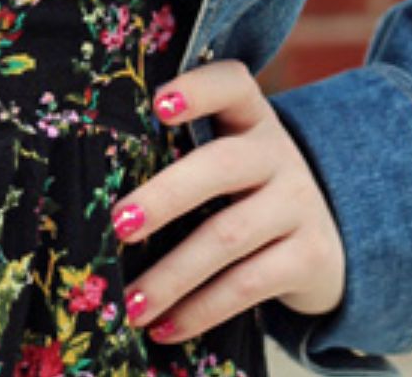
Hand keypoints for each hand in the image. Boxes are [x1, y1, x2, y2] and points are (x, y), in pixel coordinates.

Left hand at [108, 59, 346, 343]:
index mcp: (250, 118)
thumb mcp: (224, 162)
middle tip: (119, 225)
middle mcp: (278, 154)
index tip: (158, 105)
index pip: (231, 84)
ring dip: (172, 274)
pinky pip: (249, 284)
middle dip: (166, 196)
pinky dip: (202, 309)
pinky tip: (166, 326)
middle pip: (222, 166)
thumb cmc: (244, 192)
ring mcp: (300, 204)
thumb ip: (177, 156)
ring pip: (228, 236)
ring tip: (130, 303)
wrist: (324, 241)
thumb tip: (86, 190)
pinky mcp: (311, 257)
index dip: (197, 89)